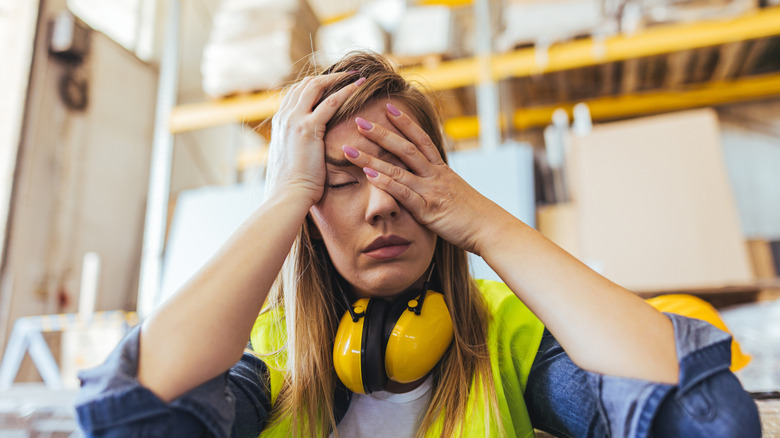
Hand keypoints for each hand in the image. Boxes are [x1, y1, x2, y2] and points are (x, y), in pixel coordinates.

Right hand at [265, 72, 364, 204]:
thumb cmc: (291, 187)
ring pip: (316, 87)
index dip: (314, 86)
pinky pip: (331, 102)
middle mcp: (284, 117)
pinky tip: (360, 85)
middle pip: (305, 85)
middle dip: (327, 77)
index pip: (295, 94)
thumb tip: (306, 150)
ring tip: (356, 76)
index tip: (331, 84)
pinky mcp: (308, 128)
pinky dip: (347, 90)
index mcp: (279, 124)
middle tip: (347, 74)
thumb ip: (297, 147)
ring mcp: (294, 120)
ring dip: (338, 78)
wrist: (286, 196)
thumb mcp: (291, 160)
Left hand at [342, 103, 509, 254]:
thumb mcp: (455, 193)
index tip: (387, 107)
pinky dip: (385, 183)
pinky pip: (403, 193)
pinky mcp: (428, 209)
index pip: (421, 139)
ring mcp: (431, 191)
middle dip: (381, 134)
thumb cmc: (473, 215)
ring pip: (398, 169)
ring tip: (349, 150)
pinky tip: (368, 175)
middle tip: (358, 121)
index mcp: (441, 170)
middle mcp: (435, 175)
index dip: (404, 123)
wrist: (490, 229)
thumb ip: (437, 185)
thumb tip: (426, 181)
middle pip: (405, 148)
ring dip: (371, 158)